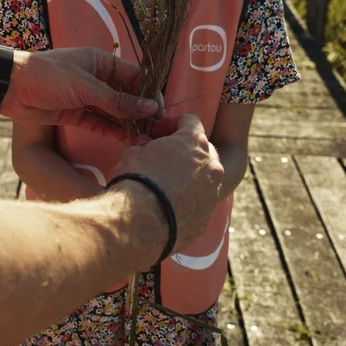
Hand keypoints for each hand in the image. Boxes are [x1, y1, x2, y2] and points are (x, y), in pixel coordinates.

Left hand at [0, 47, 158, 141]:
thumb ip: (118, 100)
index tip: (160, 112)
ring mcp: (85, 97)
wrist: (10, 87)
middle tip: (156, 131)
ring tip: (145, 141)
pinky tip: (127, 141)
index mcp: (101, 62)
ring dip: (128, 125)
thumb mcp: (86, 87)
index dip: (149, 93)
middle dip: (141, 113)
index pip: (135, 76)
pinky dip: (112, 132)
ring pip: (113, 113)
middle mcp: (96, 79)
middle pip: (126, 96)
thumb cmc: (48, 76)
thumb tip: (150, 108)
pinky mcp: (75, 114)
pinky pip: (99, 124)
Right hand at [111, 114, 223, 250]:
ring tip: (167, 183)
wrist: (140, 224)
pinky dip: (188, 201)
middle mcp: (211, 166)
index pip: (191, 121)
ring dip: (190, 177)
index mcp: (194, 143)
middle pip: (204, 149)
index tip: (157, 132)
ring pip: (205, 178)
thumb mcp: (133, 153)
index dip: (172, 124)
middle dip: (186, 150)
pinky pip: (199, 203)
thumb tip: (145, 144)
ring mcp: (212, 194)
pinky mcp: (205, 218)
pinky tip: (167, 206)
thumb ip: (144, 145)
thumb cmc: (136, 181)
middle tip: (164, 157)